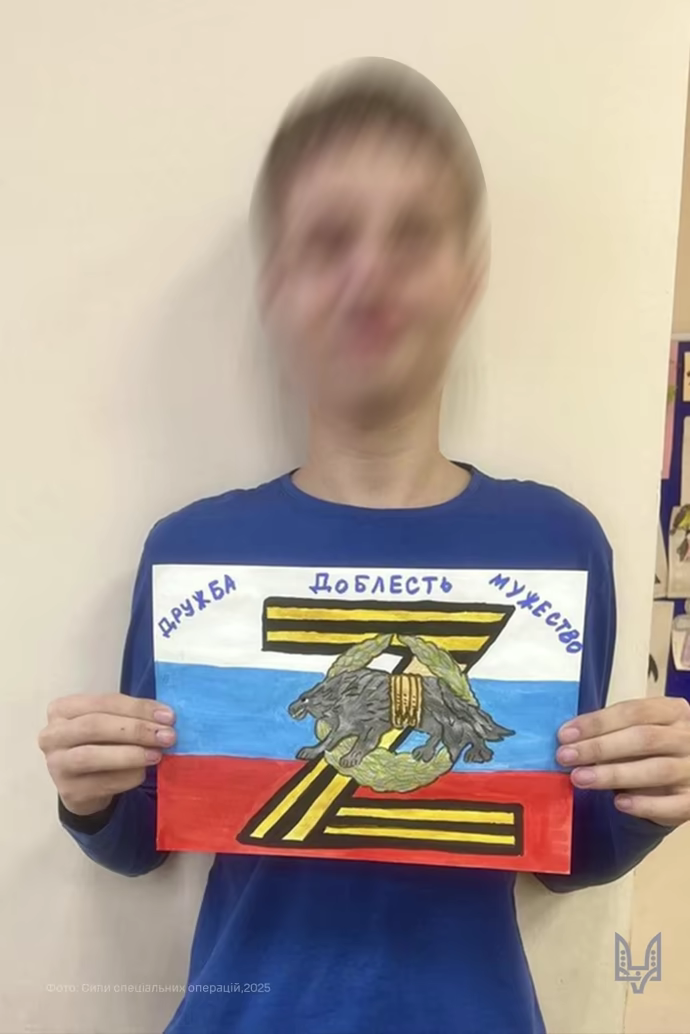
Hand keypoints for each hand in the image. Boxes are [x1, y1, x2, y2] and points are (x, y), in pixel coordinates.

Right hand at [39, 694, 175, 815]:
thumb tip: (165, 718)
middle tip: (167, 736)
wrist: (84, 784)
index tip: (168, 716)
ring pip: (93, 756)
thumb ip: (131, 716)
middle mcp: (53, 735)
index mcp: (63, 709)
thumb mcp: (111, 722)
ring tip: (157, 754)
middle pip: (95, 726)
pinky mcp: (69, 791)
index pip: (104, 702)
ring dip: (131, 754)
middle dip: (136, 730)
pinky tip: (143, 773)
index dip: (138, 708)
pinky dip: (128, 776)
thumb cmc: (100, 744)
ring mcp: (57, 764)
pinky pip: (102, 782)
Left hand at [556, 697, 689, 825]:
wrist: (686, 778)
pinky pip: (673, 804)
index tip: (565, 735)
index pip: (633, 711)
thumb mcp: (638, 731)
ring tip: (580, 778)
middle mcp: (688, 737)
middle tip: (565, 757)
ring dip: (613, 774)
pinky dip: (645, 804)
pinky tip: (619, 803)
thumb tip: (570, 739)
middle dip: (599, 747)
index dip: (597, 722)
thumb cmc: (653, 749)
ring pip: (656, 770)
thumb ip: (612, 731)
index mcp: (673, 711)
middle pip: (643, 739)